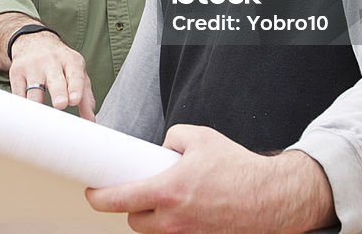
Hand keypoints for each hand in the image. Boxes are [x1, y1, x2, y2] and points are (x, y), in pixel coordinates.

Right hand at [9, 31, 96, 120]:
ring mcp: (32, 67)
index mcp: (70, 61)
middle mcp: (51, 62)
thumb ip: (85, 97)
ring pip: (33, 90)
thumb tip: (90, 120)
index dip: (75, 88)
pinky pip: (18, 95)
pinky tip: (27, 115)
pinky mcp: (16, 73)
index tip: (74, 100)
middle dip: (59, 93)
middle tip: (61, 105)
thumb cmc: (59, 62)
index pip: (75, 75)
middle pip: (55, 80)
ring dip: (37, 105)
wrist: (34, 41)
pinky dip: (23, 108)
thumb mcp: (76, 73)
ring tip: (40, 120)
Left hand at [85, 124, 334, 232]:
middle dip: (130, 207)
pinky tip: (184, 210)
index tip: (92, 192)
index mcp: (168, 190)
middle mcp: (174, 219)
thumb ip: (171, 138)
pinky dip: (172, 225)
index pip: (118, 200)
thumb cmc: (237, 168)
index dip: (98, 198)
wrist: (270, 197)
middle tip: (136, 191)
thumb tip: (160, 147)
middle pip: (132, 221)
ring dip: (151, 219)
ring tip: (163, 201)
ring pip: (152, 232)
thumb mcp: (200, 137)